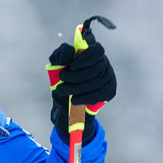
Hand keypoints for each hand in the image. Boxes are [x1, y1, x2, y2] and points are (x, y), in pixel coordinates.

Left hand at [47, 24, 116, 142]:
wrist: (65, 115)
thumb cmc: (59, 89)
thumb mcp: (54, 72)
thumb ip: (58, 57)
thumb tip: (67, 50)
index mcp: (89, 56)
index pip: (93, 47)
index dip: (83, 55)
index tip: (70, 66)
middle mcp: (102, 65)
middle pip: (95, 62)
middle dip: (76, 73)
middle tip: (62, 81)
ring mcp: (107, 78)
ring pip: (96, 77)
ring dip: (76, 85)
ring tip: (63, 91)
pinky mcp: (109, 91)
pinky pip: (99, 91)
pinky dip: (84, 96)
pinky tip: (75, 100)